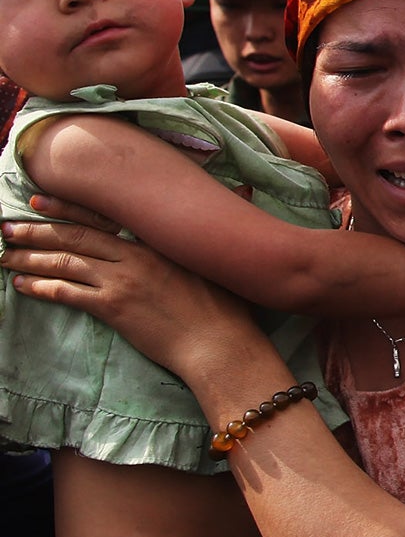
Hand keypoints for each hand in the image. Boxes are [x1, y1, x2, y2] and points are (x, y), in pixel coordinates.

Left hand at [1, 204, 256, 376]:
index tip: (39, 199)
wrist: (221, 344)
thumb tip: (248, 191)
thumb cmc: (228, 307)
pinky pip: (66, 292)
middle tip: (8, 225)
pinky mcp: (113, 309)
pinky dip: (40, 285)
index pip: (103, 218)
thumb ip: (222, 225)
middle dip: (36, 229)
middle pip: (75, 236)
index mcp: (157, 242)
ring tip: (5, 254)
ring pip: (64, 262)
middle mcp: (135, 256)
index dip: (68, 207)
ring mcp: (122, 282)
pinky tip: (22, 283)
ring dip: (29, 257)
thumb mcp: (223, 261)